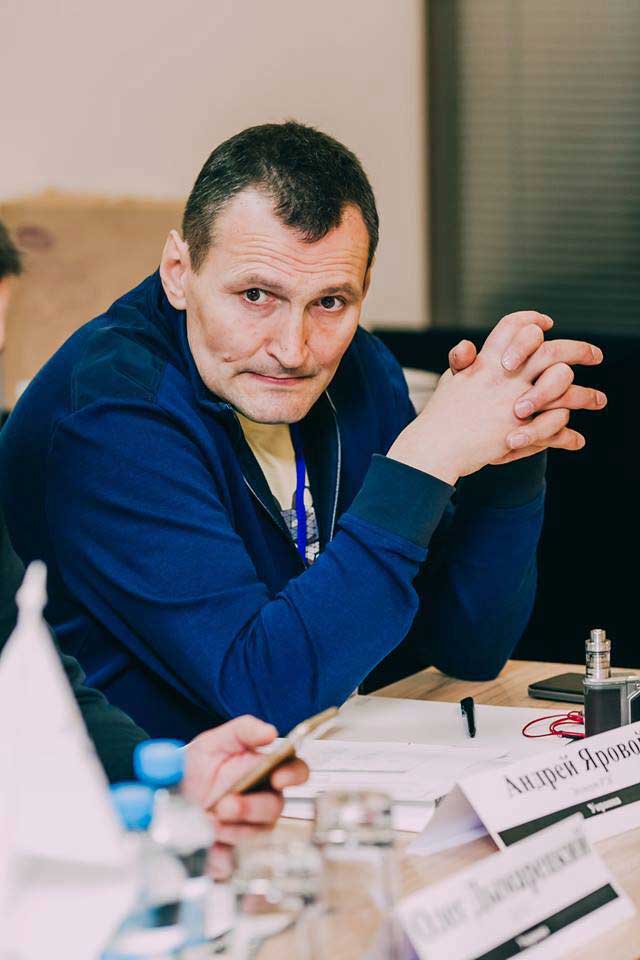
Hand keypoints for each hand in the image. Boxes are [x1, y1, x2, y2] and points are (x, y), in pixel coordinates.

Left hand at [183, 715, 308, 878]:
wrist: (171, 792)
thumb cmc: (199, 765)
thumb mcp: (216, 740)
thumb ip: (244, 730)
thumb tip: (270, 732)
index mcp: (265, 771)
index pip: (295, 771)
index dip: (293, 776)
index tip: (278, 778)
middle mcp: (262, 799)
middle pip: (274, 808)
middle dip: (251, 808)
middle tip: (225, 805)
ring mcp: (249, 826)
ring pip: (257, 835)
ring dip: (234, 830)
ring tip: (209, 820)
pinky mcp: (231, 850)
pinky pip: (234, 860)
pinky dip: (221, 856)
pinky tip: (208, 846)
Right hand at [388, 312, 604, 482]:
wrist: (434, 447)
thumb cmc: (440, 416)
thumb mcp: (450, 381)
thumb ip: (465, 362)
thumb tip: (467, 347)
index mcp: (489, 362)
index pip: (514, 327)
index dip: (532, 321)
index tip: (548, 323)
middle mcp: (506, 378)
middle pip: (552, 350)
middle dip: (578, 349)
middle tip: (595, 355)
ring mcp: (516, 402)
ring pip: (564, 388)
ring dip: (586, 395)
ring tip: (599, 401)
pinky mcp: (521, 430)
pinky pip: (556, 428)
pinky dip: (568, 437)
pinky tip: (576, 440)